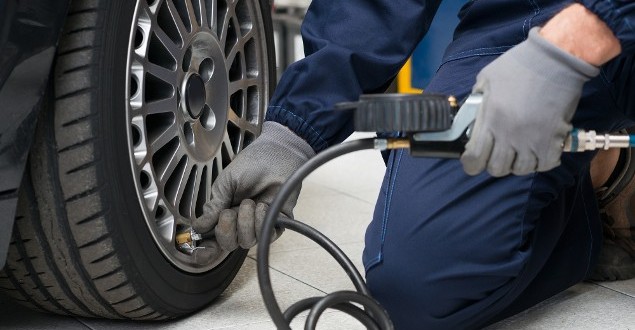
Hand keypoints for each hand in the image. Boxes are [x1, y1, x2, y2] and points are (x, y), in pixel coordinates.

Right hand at [192, 121, 314, 260]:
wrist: (277, 154)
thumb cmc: (252, 164)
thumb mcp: (226, 183)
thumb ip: (214, 205)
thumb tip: (199, 227)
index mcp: (225, 212)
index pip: (215, 239)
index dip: (207, 250)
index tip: (200, 253)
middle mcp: (241, 222)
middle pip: (229, 245)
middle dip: (226, 230)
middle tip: (230, 211)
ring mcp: (259, 224)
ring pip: (247, 242)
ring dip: (246, 223)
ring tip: (250, 203)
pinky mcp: (277, 224)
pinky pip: (266, 236)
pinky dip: (261, 222)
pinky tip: (263, 206)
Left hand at [460, 27, 598, 176]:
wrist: (555, 59)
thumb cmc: (518, 65)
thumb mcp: (486, 79)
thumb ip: (477, 101)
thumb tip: (470, 116)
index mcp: (490, 119)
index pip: (475, 158)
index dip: (471, 164)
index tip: (472, 161)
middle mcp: (509, 134)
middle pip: (497, 168)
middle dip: (494, 164)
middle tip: (498, 154)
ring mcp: (532, 139)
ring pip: (521, 170)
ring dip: (517, 164)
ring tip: (518, 152)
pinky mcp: (553, 139)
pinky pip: (545, 165)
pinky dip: (540, 162)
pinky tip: (538, 152)